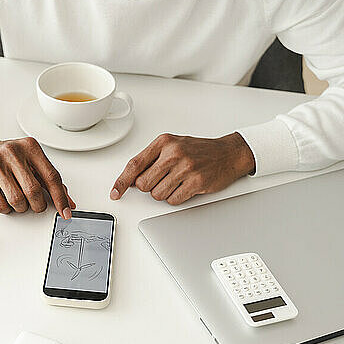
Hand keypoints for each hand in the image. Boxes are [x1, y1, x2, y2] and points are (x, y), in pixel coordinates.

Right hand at [0, 133, 75, 217]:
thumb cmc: (6, 157)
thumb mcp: (30, 160)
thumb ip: (48, 179)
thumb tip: (67, 201)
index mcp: (30, 147)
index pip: (52, 177)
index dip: (60, 198)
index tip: (66, 211)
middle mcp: (13, 153)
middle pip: (34, 191)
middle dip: (38, 205)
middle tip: (36, 205)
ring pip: (18, 200)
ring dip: (22, 208)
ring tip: (19, 200)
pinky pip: (1, 205)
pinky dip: (7, 209)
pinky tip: (5, 199)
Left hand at [110, 133, 254, 204]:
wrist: (228, 153)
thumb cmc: (198, 150)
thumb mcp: (172, 146)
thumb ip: (150, 160)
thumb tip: (131, 180)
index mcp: (163, 142)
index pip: (134, 164)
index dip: (122, 181)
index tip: (115, 192)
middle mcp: (173, 153)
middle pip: (144, 184)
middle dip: (150, 187)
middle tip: (163, 180)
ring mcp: (185, 168)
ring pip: (157, 194)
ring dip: (165, 193)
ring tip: (177, 181)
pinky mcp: (196, 182)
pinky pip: (173, 200)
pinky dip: (176, 198)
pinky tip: (185, 187)